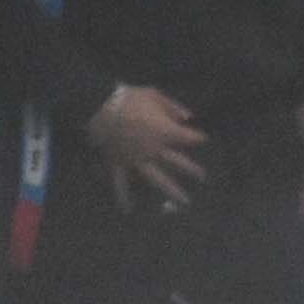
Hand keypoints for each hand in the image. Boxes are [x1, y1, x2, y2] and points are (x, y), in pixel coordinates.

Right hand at [85, 82, 208, 216]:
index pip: (188, 138)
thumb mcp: (153, 94)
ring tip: (185, 202)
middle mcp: (155, 151)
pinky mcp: (119, 164)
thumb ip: (172, 106)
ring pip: (158, 179)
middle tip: (203, 177)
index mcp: (166, 133)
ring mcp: (138, 160)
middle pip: (178, 163)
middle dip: (192, 169)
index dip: (196, 137)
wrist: (100, 106)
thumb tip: (188, 117)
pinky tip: (126, 209)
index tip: (202, 138)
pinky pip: (120, 182)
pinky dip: (122, 196)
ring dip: (172, 191)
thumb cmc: (128, 97)